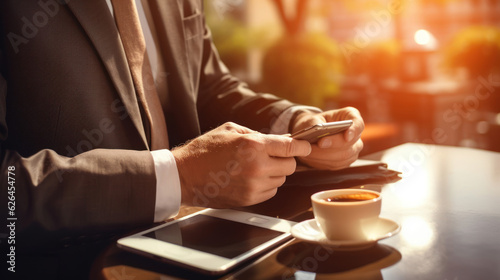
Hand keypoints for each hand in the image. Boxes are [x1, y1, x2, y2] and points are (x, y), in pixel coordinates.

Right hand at [171, 122, 310, 207]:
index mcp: (254, 145)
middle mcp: (257, 167)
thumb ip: (257, 134)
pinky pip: (270, 192)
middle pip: (290, 166)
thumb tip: (277, 140)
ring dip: (274, 173)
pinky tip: (251, 178)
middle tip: (271, 156)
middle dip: (284, 160)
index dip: (302, 147)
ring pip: (281, 180)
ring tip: (255, 167)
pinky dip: (266, 186)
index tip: (306, 147)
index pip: (291, 147)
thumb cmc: (205, 150)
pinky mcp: (249, 200)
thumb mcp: (231, 129)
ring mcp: (254, 186)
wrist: (185, 175)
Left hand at [291, 107, 363, 169]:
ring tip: (308, 151)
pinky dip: (322, 161)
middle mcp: (355, 134)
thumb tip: (315, 132)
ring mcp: (353, 149)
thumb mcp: (311, 119)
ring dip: (324, 155)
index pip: (358, 124)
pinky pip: (336, 164)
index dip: (354, 130)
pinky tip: (310, 156)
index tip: (347, 136)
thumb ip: (314, 123)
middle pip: (350, 143)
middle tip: (320, 143)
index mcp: (350, 116)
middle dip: (334, 144)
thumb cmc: (313, 123)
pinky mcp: (345, 161)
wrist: (311, 134)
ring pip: (343, 156)